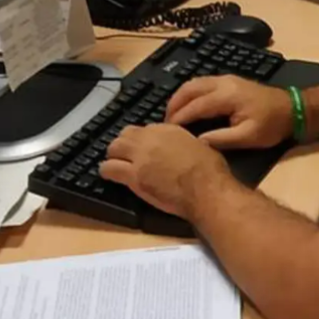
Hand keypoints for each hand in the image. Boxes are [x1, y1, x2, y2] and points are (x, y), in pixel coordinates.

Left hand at [100, 124, 231, 219]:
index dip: (143, 139)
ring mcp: (140, 156)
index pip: (146, 128)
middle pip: (126, 134)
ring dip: (114, 155)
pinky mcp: (133, 176)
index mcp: (169, 129)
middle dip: (124, 144)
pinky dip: (107, 171)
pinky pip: (109, 168)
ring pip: (113, 148)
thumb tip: (182, 148)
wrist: (206, 189)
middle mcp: (151, 138)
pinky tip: (110, 176)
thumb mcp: (200, 145)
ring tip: (116, 164)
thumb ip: (185, 142)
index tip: (145, 148)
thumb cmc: (210, 170)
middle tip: (126, 155)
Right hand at [165, 75, 292, 149]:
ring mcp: (227, 79)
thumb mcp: (248, 137)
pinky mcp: (230, 80)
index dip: (178, 118)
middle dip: (173, 105)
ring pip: (194, 83)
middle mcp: (223, 82)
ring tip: (173, 115)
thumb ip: (221, 139)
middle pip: (189, 89)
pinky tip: (188, 105)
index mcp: (226, 96)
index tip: (166, 131)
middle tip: (164, 123)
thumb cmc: (272, 124)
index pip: (194, 106)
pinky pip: (203, 82)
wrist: (293, 109)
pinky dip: (190, 93)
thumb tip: (197, 142)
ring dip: (180, 97)